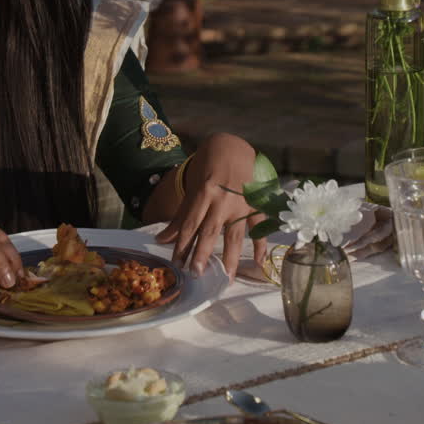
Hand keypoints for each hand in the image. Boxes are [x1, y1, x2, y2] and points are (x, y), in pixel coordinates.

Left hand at [155, 133, 266, 279]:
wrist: (232, 146)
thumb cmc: (208, 167)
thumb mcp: (192, 188)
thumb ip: (181, 215)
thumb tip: (162, 239)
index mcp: (203, 193)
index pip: (190, 224)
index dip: (182, 245)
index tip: (177, 264)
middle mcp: (222, 200)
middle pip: (210, 231)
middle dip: (203, 253)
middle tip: (197, 274)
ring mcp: (241, 203)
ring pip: (234, 234)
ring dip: (230, 256)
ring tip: (226, 277)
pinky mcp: (256, 204)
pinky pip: (259, 226)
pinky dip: (260, 244)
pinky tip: (258, 262)